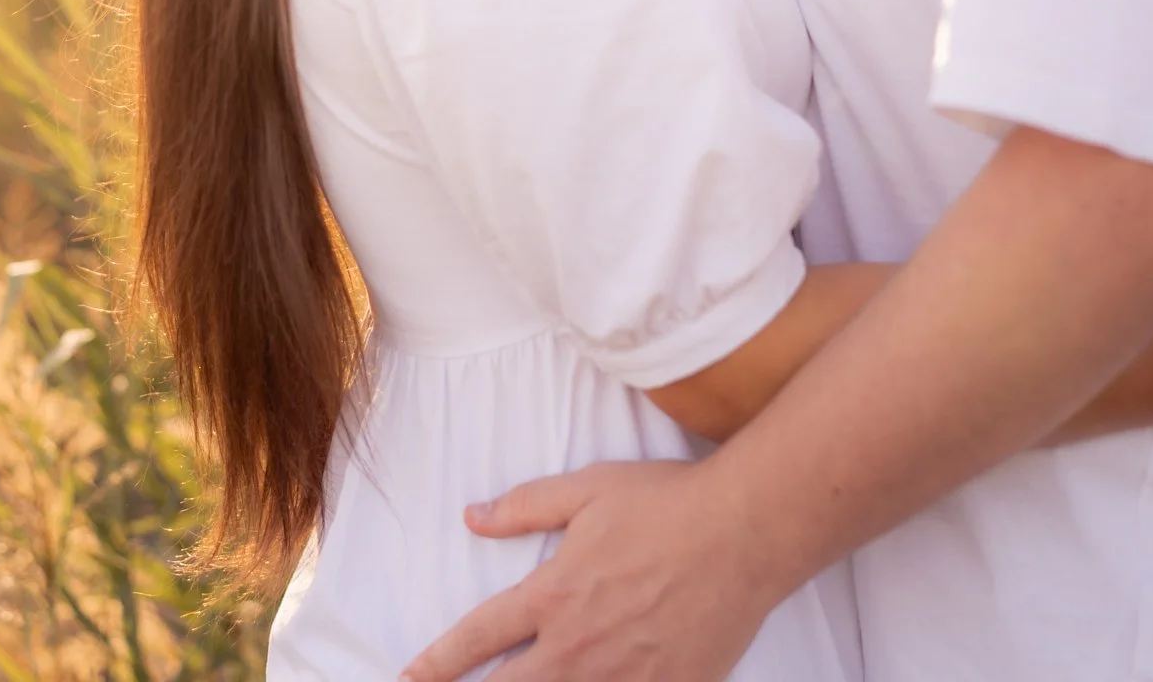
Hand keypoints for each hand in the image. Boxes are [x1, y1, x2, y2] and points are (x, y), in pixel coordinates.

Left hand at [400, 459, 768, 681]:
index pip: (478, 638)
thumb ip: (526, 506)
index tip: (408, 678)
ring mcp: (622, 678)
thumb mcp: (588, 489)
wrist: (743, 531)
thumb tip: (472, 516)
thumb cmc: (666, 503)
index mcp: (553, 594)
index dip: (436, 664)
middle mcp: (578, 647)